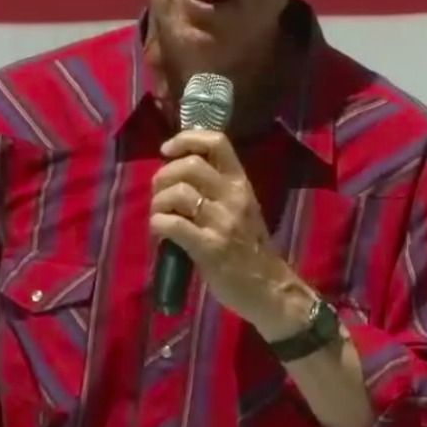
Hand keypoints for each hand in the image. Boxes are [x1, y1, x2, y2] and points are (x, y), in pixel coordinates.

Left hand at [149, 130, 297, 330]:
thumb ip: (216, 188)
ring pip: (178, 192)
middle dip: (163, 176)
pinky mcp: (209, 248)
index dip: (186, 138)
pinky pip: (173, 224)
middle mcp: (234, 197)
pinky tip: (161, 231)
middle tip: (160, 194)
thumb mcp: (241, 208)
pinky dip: (158, 224)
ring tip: (160, 215)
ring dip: (158, 202)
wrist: (268, 288)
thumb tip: (176, 173)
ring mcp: (222, 222)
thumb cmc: (249, 248)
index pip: (217, 142)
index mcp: (241, 183)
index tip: (168, 151)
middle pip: (190, 165)